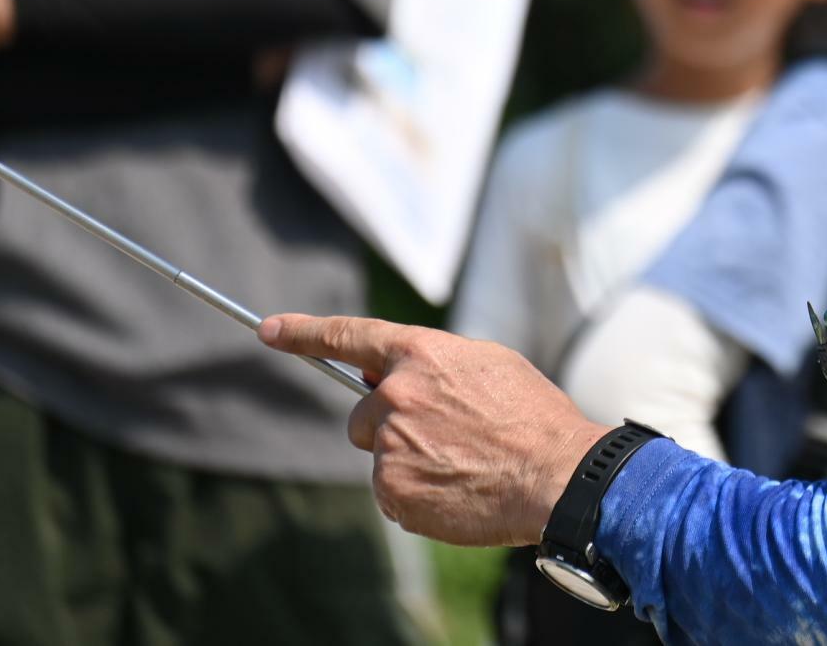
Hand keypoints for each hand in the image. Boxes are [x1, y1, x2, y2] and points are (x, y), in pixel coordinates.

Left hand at [258, 314, 609, 546]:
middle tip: (444, 438)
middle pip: (362, 414)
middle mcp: (395, 395)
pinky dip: (417, 495)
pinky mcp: (392, 491)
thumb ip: (434, 365)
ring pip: (379, 454)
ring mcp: (390, 445)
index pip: (349, 336)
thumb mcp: (489, 365)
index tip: (269, 330)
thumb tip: (392, 377)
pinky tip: (458, 491)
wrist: (557, 475)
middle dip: (388, 426)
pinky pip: (391, 492)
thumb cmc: (532, 417)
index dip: (303, 332)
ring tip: (463, 465)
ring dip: (407, 461)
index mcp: (421, 354)